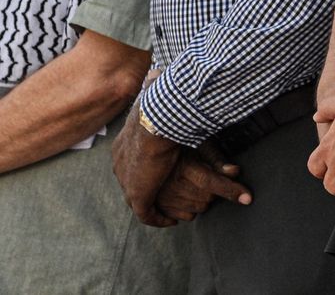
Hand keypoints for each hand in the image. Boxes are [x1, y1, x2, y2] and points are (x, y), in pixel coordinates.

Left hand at [112, 105, 184, 226]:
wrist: (155, 122)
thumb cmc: (165, 115)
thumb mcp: (173, 121)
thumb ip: (182, 125)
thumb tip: (212, 128)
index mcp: (123, 146)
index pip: (130, 164)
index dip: (144, 172)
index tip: (158, 176)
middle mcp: (120, 165)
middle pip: (131, 181)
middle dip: (146, 189)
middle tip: (165, 195)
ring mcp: (126, 181)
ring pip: (137, 199)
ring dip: (153, 205)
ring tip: (170, 212)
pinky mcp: (136, 193)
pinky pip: (145, 213)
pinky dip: (158, 218)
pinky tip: (172, 221)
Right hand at [154, 143, 252, 220]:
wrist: (153, 154)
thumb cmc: (182, 148)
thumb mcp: (200, 147)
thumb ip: (217, 160)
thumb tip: (235, 171)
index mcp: (184, 167)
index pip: (211, 182)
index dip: (231, 190)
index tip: (248, 198)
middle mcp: (172, 185)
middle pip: (208, 198)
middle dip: (215, 190)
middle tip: (209, 177)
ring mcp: (164, 199)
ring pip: (200, 208)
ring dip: (205, 200)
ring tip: (197, 184)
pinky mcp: (160, 208)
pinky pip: (188, 217)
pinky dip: (193, 209)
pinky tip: (190, 195)